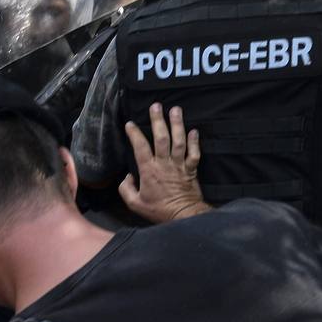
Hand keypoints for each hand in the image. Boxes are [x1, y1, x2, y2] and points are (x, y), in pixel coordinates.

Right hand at [118, 103, 208, 222]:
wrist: (183, 216)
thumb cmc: (158, 210)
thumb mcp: (134, 204)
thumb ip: (126, 189)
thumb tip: (127, 177)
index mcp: (149, 171)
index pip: (140, 148)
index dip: (135, 134)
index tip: (130, 124)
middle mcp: (164, 165)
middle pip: (162, 139)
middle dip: (158, 121)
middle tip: (156, 106)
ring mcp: (180, 166)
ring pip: (179, 141)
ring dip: (177, 124)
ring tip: (176, 109)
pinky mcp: (191, 170)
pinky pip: (194, 153)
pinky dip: (195, 141)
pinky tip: (194, 130)